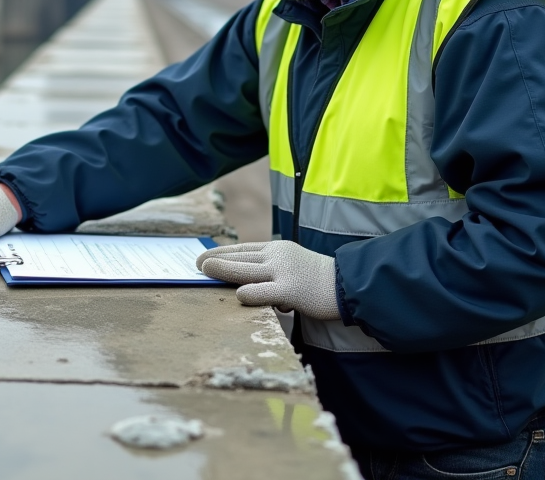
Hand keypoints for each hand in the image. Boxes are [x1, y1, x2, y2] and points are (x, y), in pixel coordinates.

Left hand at [197, 241, 339, 319]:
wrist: (348, 285)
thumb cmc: (319, 281)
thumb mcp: (293, 267)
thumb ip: (272, 272)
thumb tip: (246, 286)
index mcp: (278, 249)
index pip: (243, 249)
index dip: (222, 251)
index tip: (204, 255)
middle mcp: (277, 256)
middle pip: (239, 256)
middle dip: (215, 259)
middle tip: (196, 263)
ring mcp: (283, 271)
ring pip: (244, 269)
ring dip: (222, 269)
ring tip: (205, 271)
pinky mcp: (290, 289)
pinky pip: (261, 291)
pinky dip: (247, 293)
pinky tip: (238, 295)